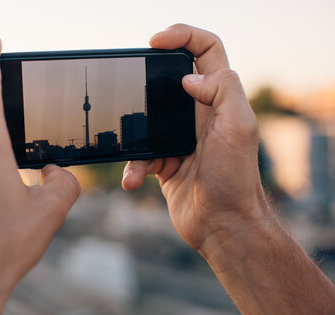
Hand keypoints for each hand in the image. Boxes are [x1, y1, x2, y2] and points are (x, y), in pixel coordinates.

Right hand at [122, 24, 269, 255]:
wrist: (222, 225)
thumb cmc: (235, 179)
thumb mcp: (238, 127)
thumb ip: (222, 90)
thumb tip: (188, 78)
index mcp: (219, 99)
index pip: (206, 50)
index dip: (183, 36)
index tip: (155, 41)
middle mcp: (199, 114)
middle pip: (170, 80)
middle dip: (147, 80)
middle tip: (128, 83)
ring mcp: (180, 138)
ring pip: (148, 121)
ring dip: (136, 136)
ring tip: (137, 157)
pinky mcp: (165, 161)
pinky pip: (141, 155)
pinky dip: (134, 167)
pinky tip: (134, 179)